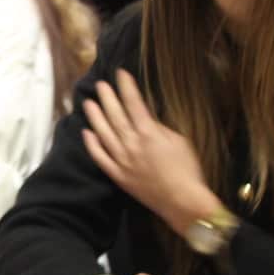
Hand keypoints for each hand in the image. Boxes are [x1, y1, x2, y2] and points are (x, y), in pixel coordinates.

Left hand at [82, 69, 222, 235]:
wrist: (182, 200)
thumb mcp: (179, 140)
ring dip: (95, 117)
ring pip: (103, 134)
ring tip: (88, 103)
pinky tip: (86, 133)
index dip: (126, 87)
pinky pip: (100, 158)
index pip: (134, 103)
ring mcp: (122, 160)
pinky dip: (92, 144)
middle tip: (100, 84)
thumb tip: (146, 118)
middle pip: (115, 115)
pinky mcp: (118, 175)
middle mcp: (131, 144)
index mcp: (149, 133)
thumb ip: (159, 127)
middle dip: (107, 97)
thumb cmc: (187, 169)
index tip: (120, 74)